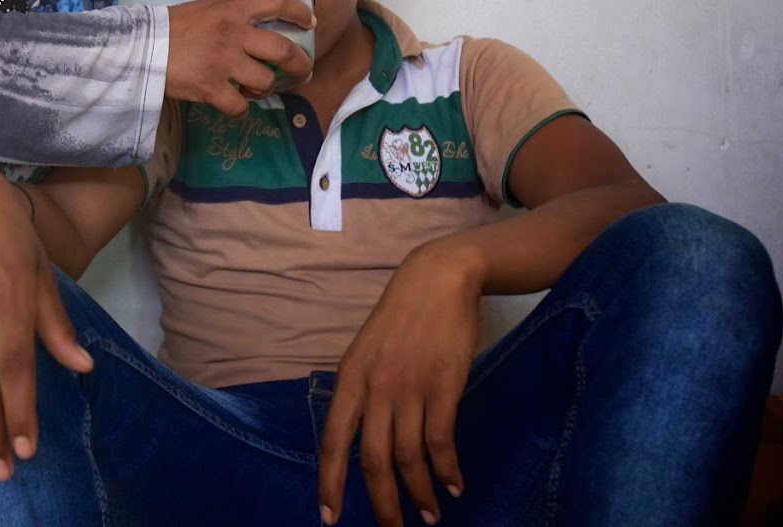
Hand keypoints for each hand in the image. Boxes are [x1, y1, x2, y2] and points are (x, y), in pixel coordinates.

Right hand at [166, 0, 314, 116]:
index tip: (309, 21)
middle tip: (304, 72)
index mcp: (232, 9)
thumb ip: (233, 14)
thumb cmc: (173, 27)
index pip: (277, 1)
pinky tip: (234, 104)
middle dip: (301, 65)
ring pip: (265, 81)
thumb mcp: (207, 8)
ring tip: (257, 89)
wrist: (141, 46)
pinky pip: (240, 106)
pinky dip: (241, 109)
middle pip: (283, 50)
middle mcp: (233, 34)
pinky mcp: (211, 87)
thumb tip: (257, 24)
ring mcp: (223, 62)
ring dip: (266, 89)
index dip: (299, 10)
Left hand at [318, 242, 480, 525]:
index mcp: (349, 378)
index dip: (330, 482)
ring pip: (409, 458)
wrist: (438, 279)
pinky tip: (454, 485)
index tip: (328, 517)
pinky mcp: (443, 387)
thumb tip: (362, 436)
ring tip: (429, 516)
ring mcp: (410, 388)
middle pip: (373, 460)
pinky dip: (447, 470)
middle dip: (381, 503)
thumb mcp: (367, 350)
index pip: (333, 441)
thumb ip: (362, 391)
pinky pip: (441, 442)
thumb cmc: (402, 316)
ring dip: (420, 493)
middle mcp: (375, 388)